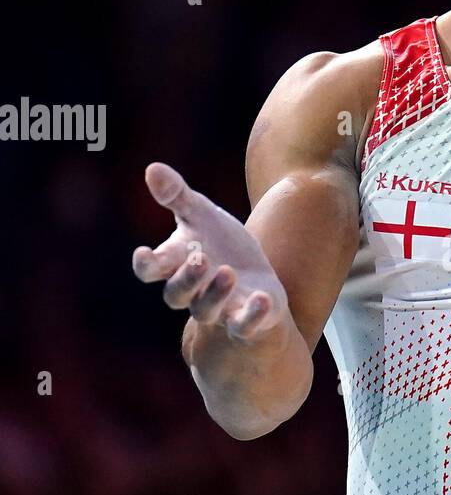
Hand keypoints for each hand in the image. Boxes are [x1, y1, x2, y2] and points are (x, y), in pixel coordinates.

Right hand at [132, 162, 288, 339]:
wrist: (258, 272)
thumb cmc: (221, 243)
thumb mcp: (202, 214)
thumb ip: (177, 195)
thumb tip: (152, 168)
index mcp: (177, 264)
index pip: (151, 270)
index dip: (146, 265)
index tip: (144, 253)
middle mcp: (193, 291)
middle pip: (176, 295)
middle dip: (186, 279)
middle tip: (201, 258)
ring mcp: (219, 308)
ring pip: (206, 312)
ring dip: (215, 294)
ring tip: (228, 273)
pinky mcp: (247, 318)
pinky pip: (245, 326)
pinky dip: (253, 315)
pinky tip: (263, 298)